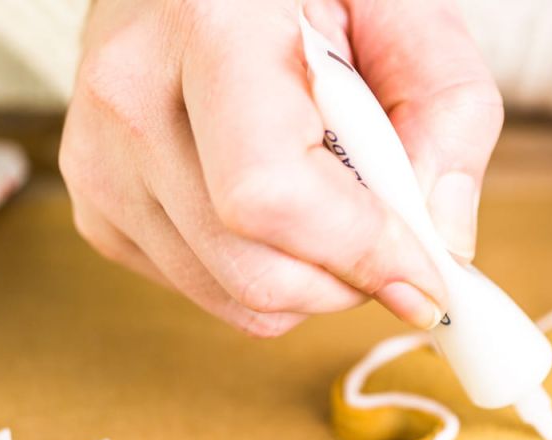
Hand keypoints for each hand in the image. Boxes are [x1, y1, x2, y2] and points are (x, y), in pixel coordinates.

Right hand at [60, 0, 501, 335]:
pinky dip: (269, 272)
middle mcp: (132, 98)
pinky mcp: (100, 210)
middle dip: (352, 278)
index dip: (362, 252)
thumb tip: (442, 242)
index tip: (428, 273)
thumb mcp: (409, 16)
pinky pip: (211, 294)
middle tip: (391, 230)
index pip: (270, 194)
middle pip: (256, 272)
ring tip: (331, 192)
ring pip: (238, 299)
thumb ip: (451, 115)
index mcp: (210, 27)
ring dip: (316, 278)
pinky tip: (280, 203)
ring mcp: (101, 162)